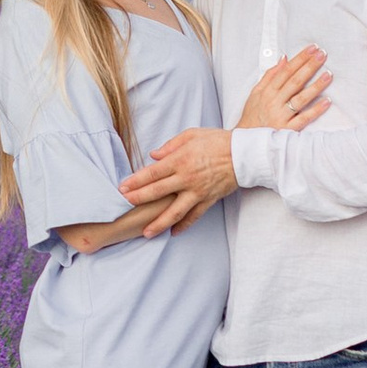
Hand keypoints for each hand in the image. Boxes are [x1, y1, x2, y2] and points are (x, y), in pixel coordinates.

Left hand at [118, 127, 238, 235]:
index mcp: (180, 159)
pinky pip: (194, 216)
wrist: (244, 153)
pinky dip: (184, 225)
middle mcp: (186, 178)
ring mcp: (198, 192)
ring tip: (146, 232)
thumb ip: (170, 146)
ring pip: (175, 211)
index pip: (152, 173)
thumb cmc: (217, 141)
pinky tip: (173, 232)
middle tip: (123, 206)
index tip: (122, 188)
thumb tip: (153, 156)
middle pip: (157, 192)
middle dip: (138, 200)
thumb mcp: (191, 135)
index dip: (135, 181)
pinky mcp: (209, 200)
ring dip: (159, 223)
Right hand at [238, 44, 329, 131]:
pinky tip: (327, 101)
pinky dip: (315, 110)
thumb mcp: (256, 93)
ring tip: (328, 75)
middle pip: (294, 81)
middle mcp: (274, 102)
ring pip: (300, 98)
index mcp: (267, 91)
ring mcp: (281, 116)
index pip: (286, 71)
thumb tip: (284, 59)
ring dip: (315, 86)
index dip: (300, 59)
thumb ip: (270, 75)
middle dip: (309, 67)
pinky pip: (303, 119)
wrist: (246, 141)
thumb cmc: (252, 116)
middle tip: (322, 55)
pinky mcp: (287, 130)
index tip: (312, 49)